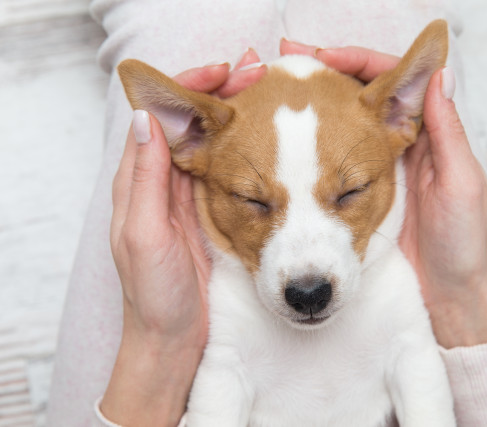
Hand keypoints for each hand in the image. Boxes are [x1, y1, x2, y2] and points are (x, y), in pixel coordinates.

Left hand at [101, 50, 266, 426]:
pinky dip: (246, 149)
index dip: (189, 88)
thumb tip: (147, 120)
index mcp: (139, 183)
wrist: (174, 340)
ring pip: (212, 142)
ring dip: (237, 117)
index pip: (160, 116)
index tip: (224, 74)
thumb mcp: (144, 237)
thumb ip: (145, 181)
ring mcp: (190, 197)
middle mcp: (163, 183)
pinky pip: (228, 171)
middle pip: (191, 123)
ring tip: (266, 97)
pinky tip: (269, 141)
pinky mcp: (212, 213)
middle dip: (221, 95)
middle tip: (258, 78)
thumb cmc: (154, 296)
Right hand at [281, 40, 486, 347]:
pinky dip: (307, 148)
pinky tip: (283, 142)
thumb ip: (448, 133)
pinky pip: (331, 163)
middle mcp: (400, 148)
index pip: (392, 82)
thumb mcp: (461, 185)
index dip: (358, 63)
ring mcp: (376, 172)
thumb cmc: (462, 244)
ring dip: (309, 108)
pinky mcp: (358, 198)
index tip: (323, 57)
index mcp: (429, 137)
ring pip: (341, 126)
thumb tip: (439, 75)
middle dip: (324, 79)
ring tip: (277, 93)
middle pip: (359, 98)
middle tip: (285, 67)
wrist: (448, 296)